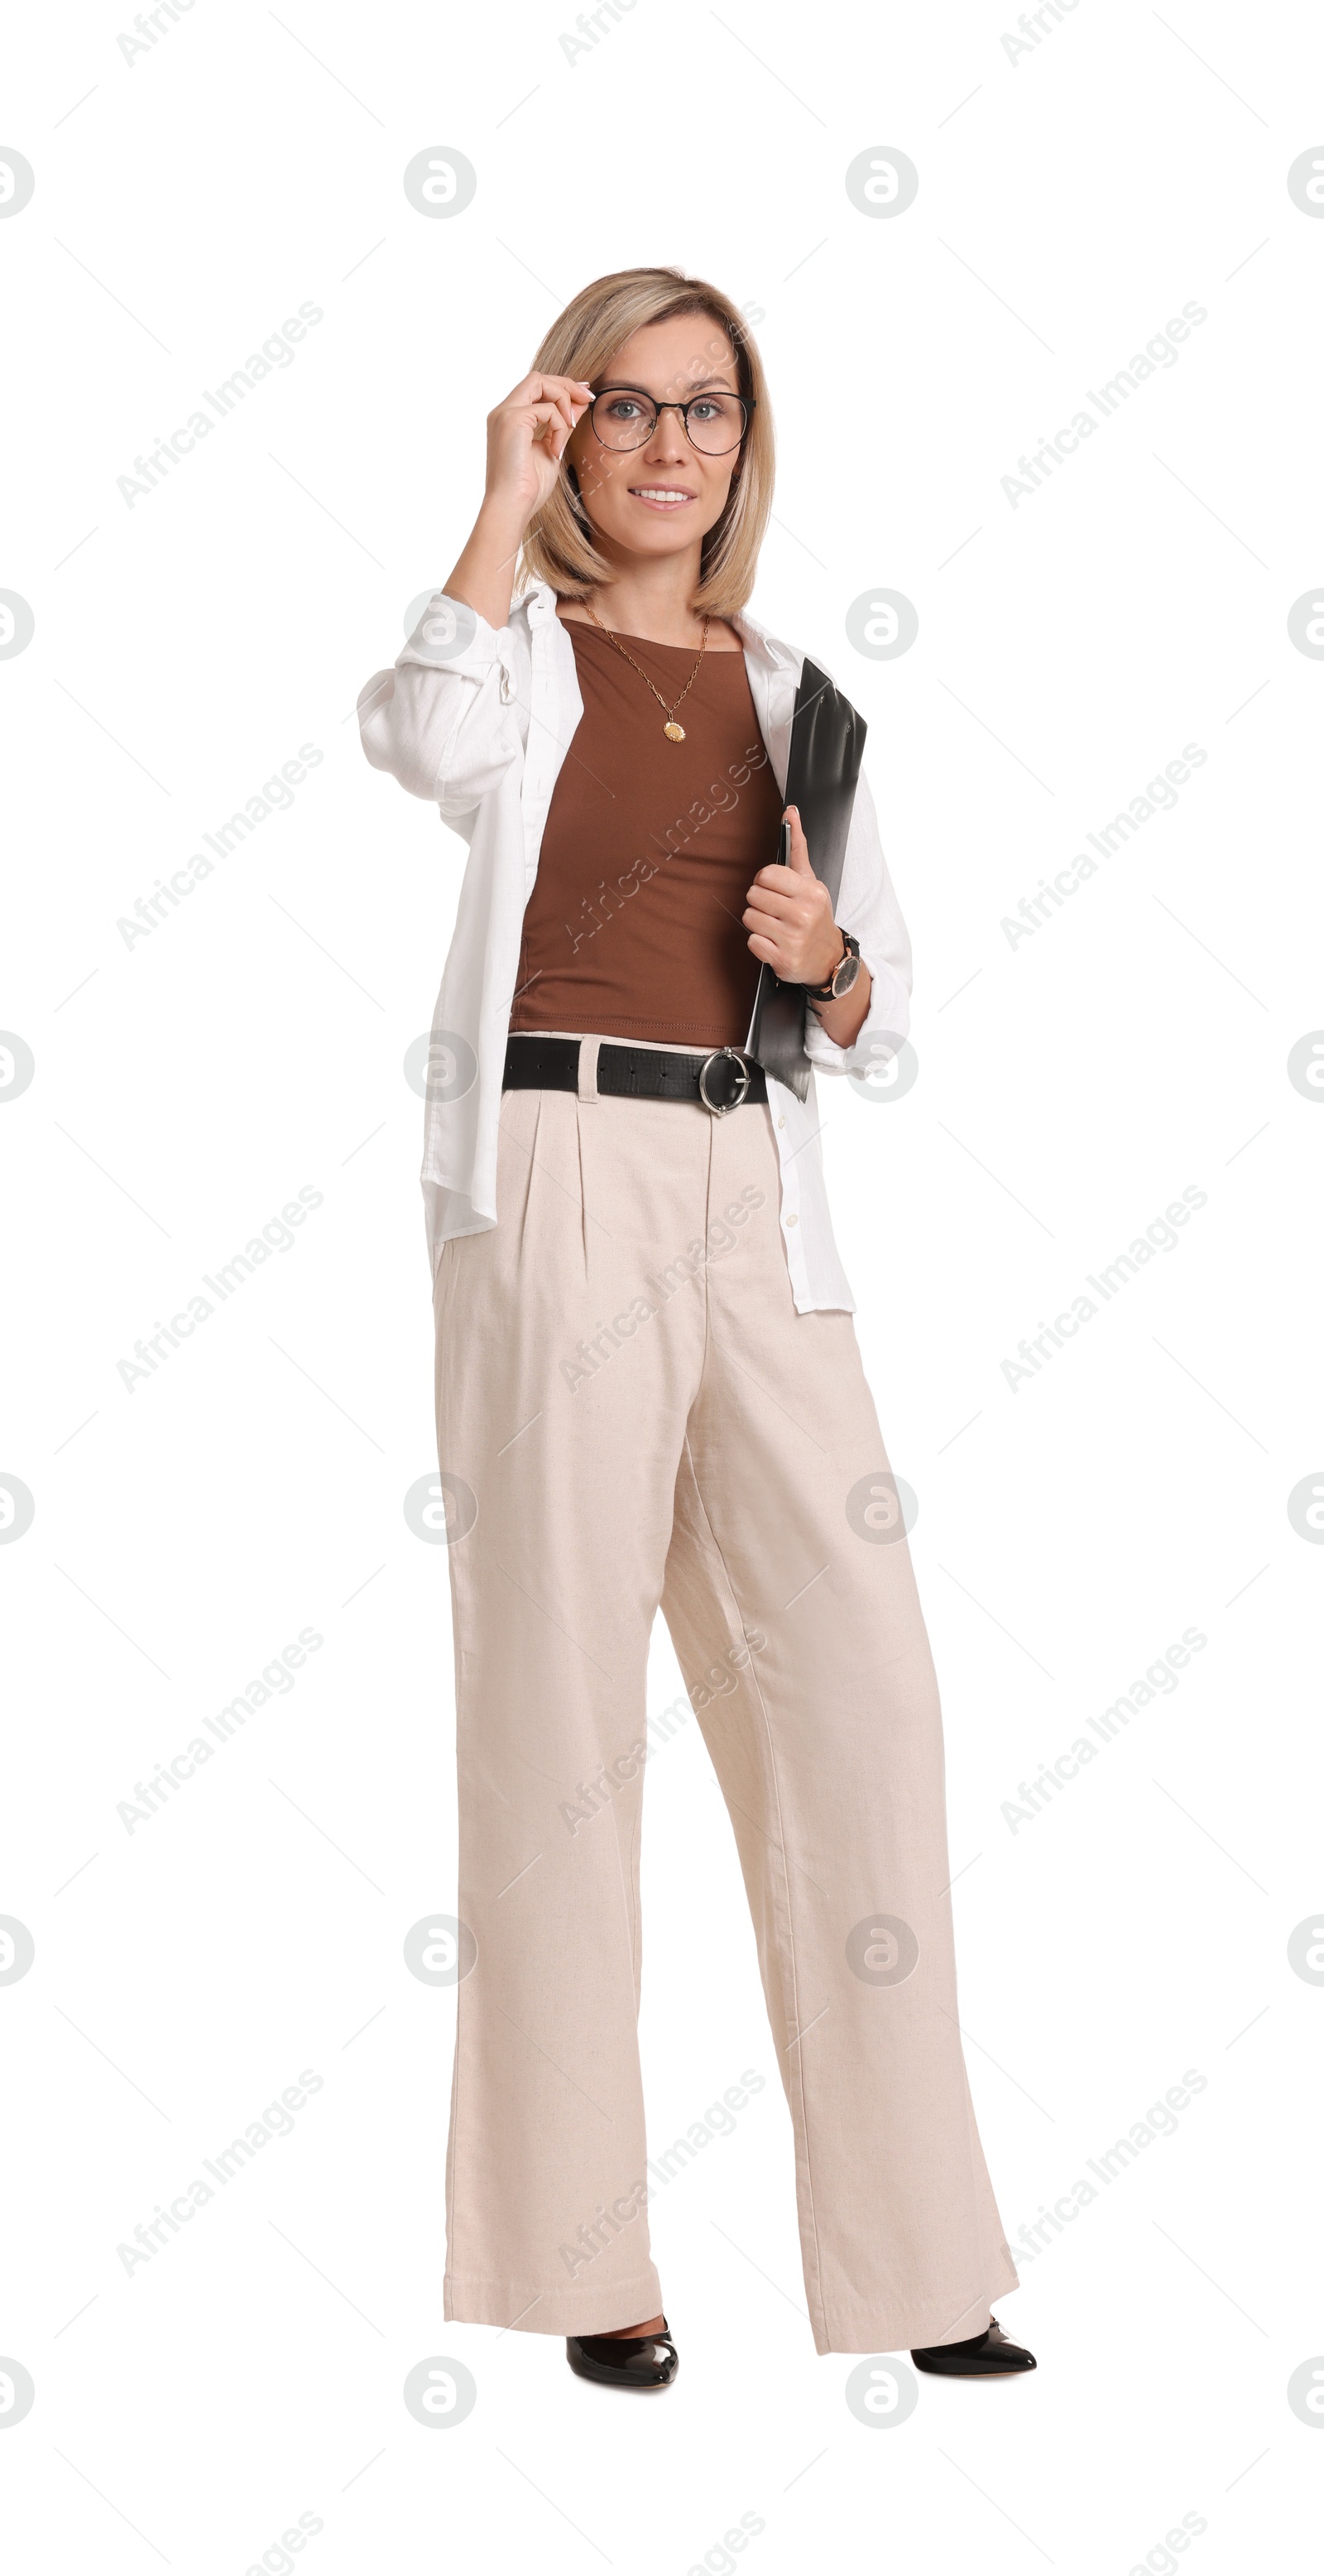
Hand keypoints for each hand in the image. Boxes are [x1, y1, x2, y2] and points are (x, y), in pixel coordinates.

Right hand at [483, 371, 593, 534]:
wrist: (511, 508)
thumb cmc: (528, 489)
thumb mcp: (552, 450)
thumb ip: (563, 426)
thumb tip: (580, 405)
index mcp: (509, 419)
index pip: (536, 388)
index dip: (561, 387)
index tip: (584, 397)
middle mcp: (503, 412)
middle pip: (538, 378)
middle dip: (566, 385)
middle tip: (588, 399)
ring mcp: (505, 414)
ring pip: (540, 383)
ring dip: (564, 402)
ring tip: (570, 430)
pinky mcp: (512, 420)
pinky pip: (547, 409)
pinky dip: (560, 427)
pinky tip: (556, 450)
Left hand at [742, 807, 841, 986]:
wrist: (828, 958)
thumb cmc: (815, 916)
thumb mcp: (810, 880)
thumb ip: (798, 846)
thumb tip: (790, 811)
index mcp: (810, 892)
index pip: (766, 875)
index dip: (764, 881)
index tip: (773, 890)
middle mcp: (803, 914)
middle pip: (753, 896)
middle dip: (760, 902)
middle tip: (774, 910)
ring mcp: (793, 939)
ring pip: (749, 918)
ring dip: (757, 923)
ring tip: (774, 926)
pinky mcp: (782, 960)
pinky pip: (751, 942)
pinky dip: (759, 943)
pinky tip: (774, 942)